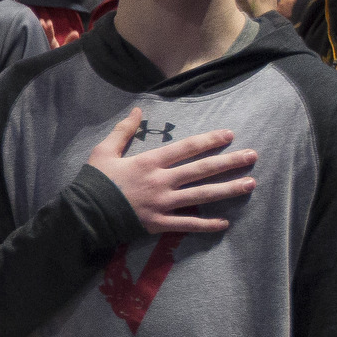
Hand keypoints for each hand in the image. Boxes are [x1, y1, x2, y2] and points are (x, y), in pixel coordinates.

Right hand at [86, 106, 256, 234]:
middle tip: (253, 156)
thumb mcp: (104, 151)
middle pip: (202, 170)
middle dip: (230, 162)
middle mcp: (162, 182)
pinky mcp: (159, 224)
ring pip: (202, 196)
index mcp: (150, 162)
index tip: (230, 135)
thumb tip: (138, 110)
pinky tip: (225, 222)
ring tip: (250, 183)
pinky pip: (188, 225)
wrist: (84, 214)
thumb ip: (123, 131)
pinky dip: (207, 225)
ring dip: (228, 189)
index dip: (210, 140)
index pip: (187, 148)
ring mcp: (163, 204)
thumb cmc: (94, 181)